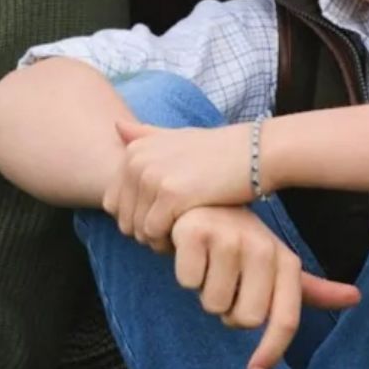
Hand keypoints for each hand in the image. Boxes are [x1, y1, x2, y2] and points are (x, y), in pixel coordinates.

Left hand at [108, 121, 255, 248]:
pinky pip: (153, 233)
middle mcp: (137, 160)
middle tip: (175, 232)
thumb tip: (116, 126)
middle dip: (145, 233)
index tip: (163, 221)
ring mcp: (152, 176)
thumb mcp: (178, 136)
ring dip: (157, 241)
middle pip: (123, 219)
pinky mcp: (170, 194)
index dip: (136, 219)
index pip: (112, 203)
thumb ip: (146, 135)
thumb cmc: (219, 150)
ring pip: (136, 230)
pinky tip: (188, 235)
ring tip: (182, 233)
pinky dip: (168, 243)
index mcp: (134, 150)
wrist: (257, 153)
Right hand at [167, 206, 360, 368]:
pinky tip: (190, 253)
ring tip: (208, 265)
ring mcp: (228, 238)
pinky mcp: (195, 232)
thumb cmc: (241, 240)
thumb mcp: (277, 262)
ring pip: (212, 303)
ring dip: (205, 291)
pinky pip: (188, 281)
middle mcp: (262, 247)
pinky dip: (185, 273)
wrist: (202, 199)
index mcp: (285, 260)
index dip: (271, 351)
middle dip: (228, 311)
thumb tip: (355, 298)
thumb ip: (311, 288)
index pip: (285, 319)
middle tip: (225, 284)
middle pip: (243, 319)